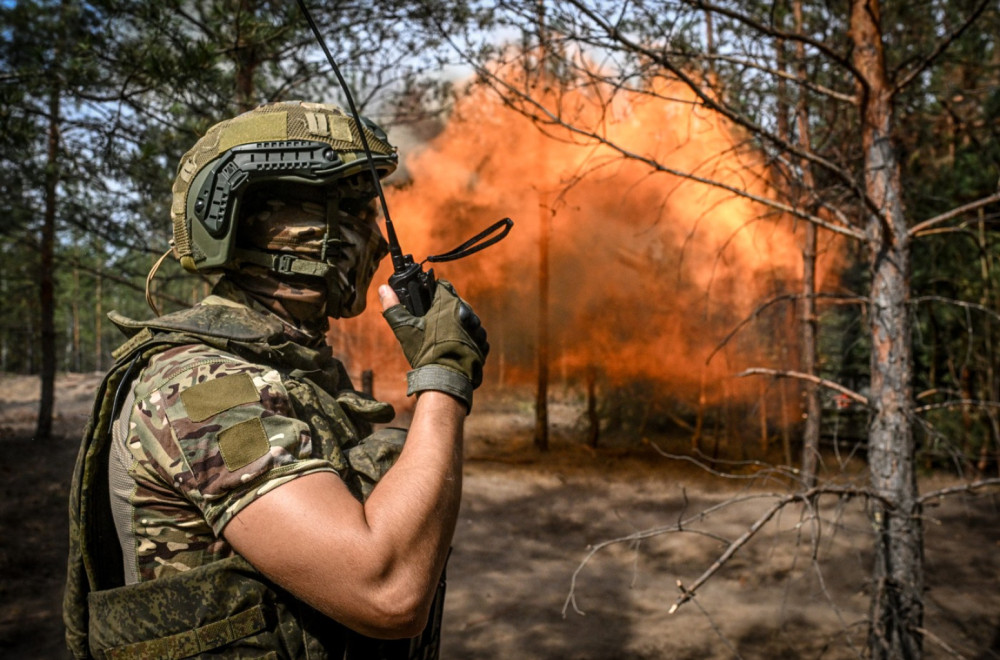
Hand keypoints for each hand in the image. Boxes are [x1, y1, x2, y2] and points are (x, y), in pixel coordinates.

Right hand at [380, 280, 486, 409]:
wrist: (445, 380)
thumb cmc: (425, 353)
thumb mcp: (404, 329)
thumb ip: (393, 306)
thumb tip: (383, 288)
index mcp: (448, 304)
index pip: (443, 287)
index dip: (433, 292)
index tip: (427, 302)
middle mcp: (467, 312)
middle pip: (455, 303)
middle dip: (445, 310)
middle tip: (432, 324)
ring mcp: (477, 329)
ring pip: (466, 319)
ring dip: (457, 324)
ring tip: (443, 339)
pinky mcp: (483, 344)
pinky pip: (474, 336)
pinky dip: (466, 340)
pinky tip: (454, 348)